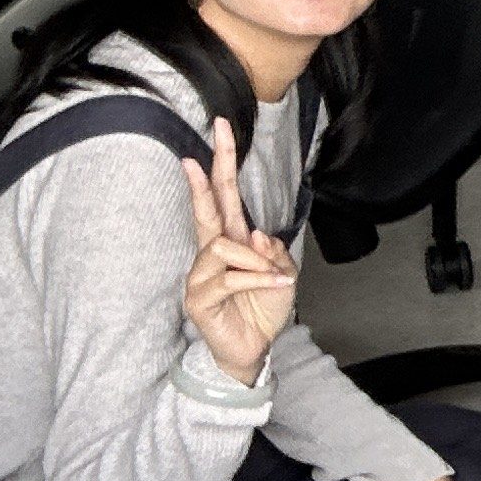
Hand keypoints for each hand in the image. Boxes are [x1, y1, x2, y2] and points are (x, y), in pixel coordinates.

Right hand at [177, 121, 297, 386]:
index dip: (221, 165)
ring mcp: (201, 274)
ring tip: (273, 279)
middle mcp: (212, 253)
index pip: (224, 197)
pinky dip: (257, 280)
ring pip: (224, 247)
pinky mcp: (199, 298)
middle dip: (213, 168)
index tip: (221, 130)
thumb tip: (256, 235)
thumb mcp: (281, 277)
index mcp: (233, 242)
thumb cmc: (262, 310)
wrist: (254, 349)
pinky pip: (230, 278)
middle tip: (216, 131)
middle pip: (209, 206)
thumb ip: (272, 253)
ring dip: (255, 261)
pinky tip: (273, 287)